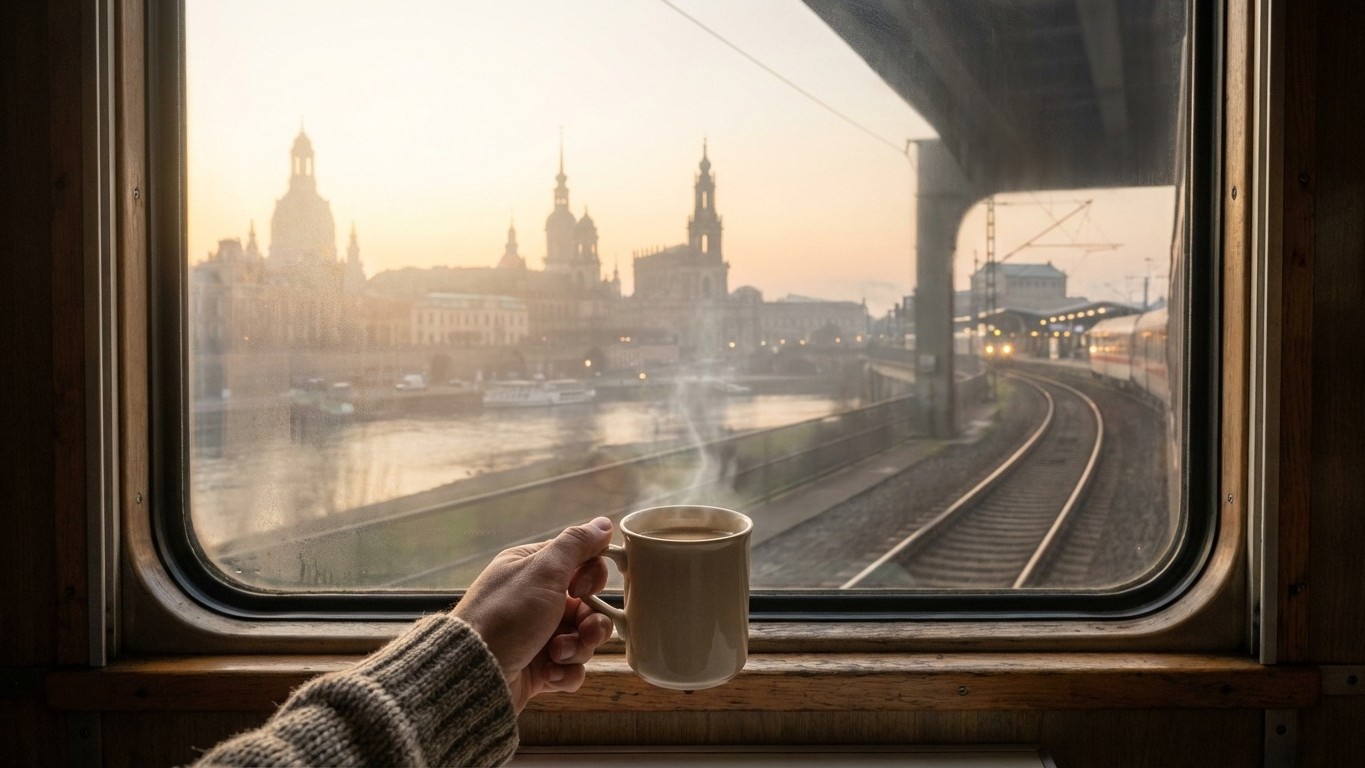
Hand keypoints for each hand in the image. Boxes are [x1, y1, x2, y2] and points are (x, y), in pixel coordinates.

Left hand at [452, 517, 614, 710]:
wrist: (475, 673)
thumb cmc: (507, 615)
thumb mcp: (544, 570)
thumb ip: (576, 544)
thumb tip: (604, 523)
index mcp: (533, 570)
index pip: (581, 564)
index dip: (592, 577)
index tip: (580, 589)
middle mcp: (536, 600)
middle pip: (588, 606)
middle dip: (592, 622)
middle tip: (584, 630)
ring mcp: (538, 635)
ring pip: (584, 639)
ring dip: (578, 648)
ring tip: (557, 655)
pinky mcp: (539, 667)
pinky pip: (571, 668)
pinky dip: (566, 672)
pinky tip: (550, 673)